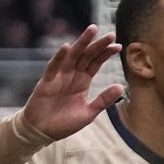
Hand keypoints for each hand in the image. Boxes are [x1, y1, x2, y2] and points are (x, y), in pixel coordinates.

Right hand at [23, 25, 124, 139]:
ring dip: (81, 43)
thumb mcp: (88, 113)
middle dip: (98, 45)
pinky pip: (53, 68)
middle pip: (86, 56)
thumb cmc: (64, 123)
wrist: (42, 132)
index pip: (95, 63)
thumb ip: (103, 100)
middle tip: (111, 34)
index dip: (105, 54)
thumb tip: (121, 86)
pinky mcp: (46, 83)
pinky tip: (66, 47)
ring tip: (92, 31)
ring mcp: (58, 77)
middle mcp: (71, 76)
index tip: (118, 46)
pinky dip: (59, 58)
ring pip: (71, 56)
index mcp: (82, 81)